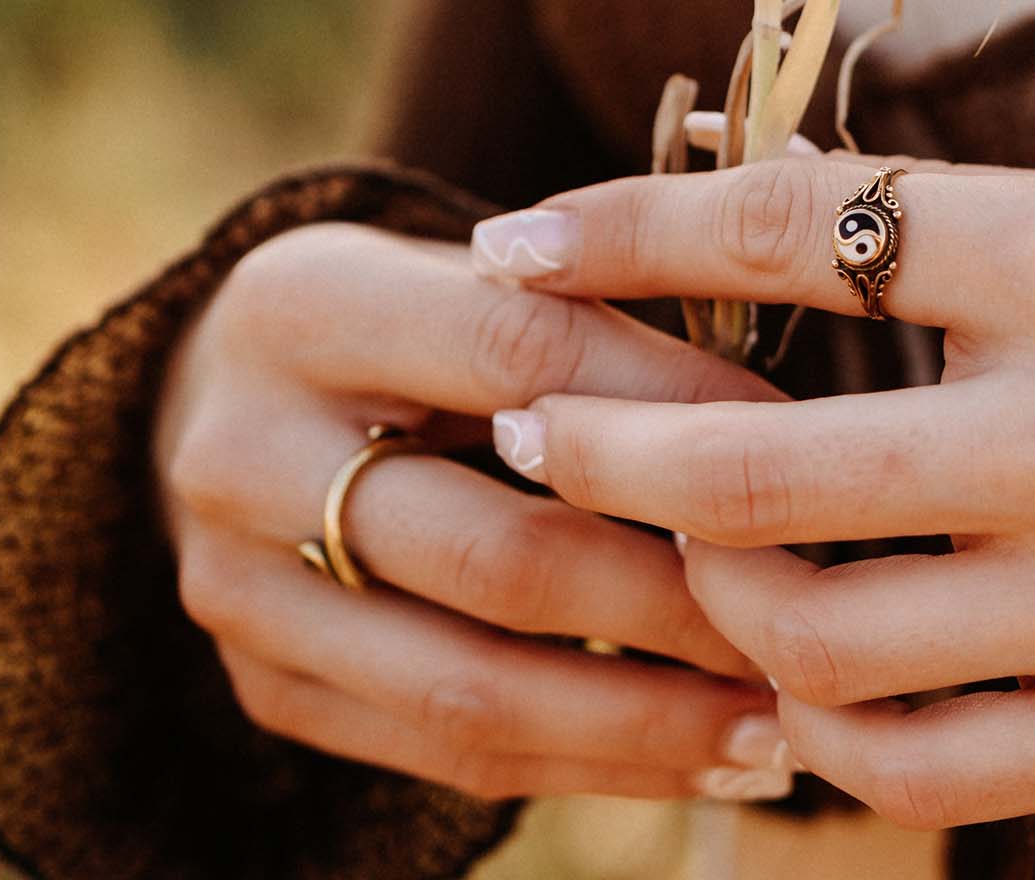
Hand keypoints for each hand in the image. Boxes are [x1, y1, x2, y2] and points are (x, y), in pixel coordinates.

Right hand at [153, 219, 794, 803]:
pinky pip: (445, 756)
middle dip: (673, 602)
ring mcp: (239, 588)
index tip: (798, 443)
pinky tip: (702, 759)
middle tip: (804, 616)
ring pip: (473, 688)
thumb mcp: (474, 267)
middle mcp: (243, 453)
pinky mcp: (263, 684)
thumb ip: (599, 310)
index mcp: (304, 305)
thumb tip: (783, 412)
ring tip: (780, 724)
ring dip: (647, 719)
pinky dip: (588, 767)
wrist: (230, 384)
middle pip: (498, 555)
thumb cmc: (410, 310)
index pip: (519, 355)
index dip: (670, 403)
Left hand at [471, 155, 1034, 828]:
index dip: (635, 225)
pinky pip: (931, 766)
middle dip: (611, 447)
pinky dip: (825, 724)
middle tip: (534, 429)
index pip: (803, 225)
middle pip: (770, 461)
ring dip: (714, 595)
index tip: (517, 235)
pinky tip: (796, 674)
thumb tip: (759, 251)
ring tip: (685, 554)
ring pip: (823, 635)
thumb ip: (957, 243)